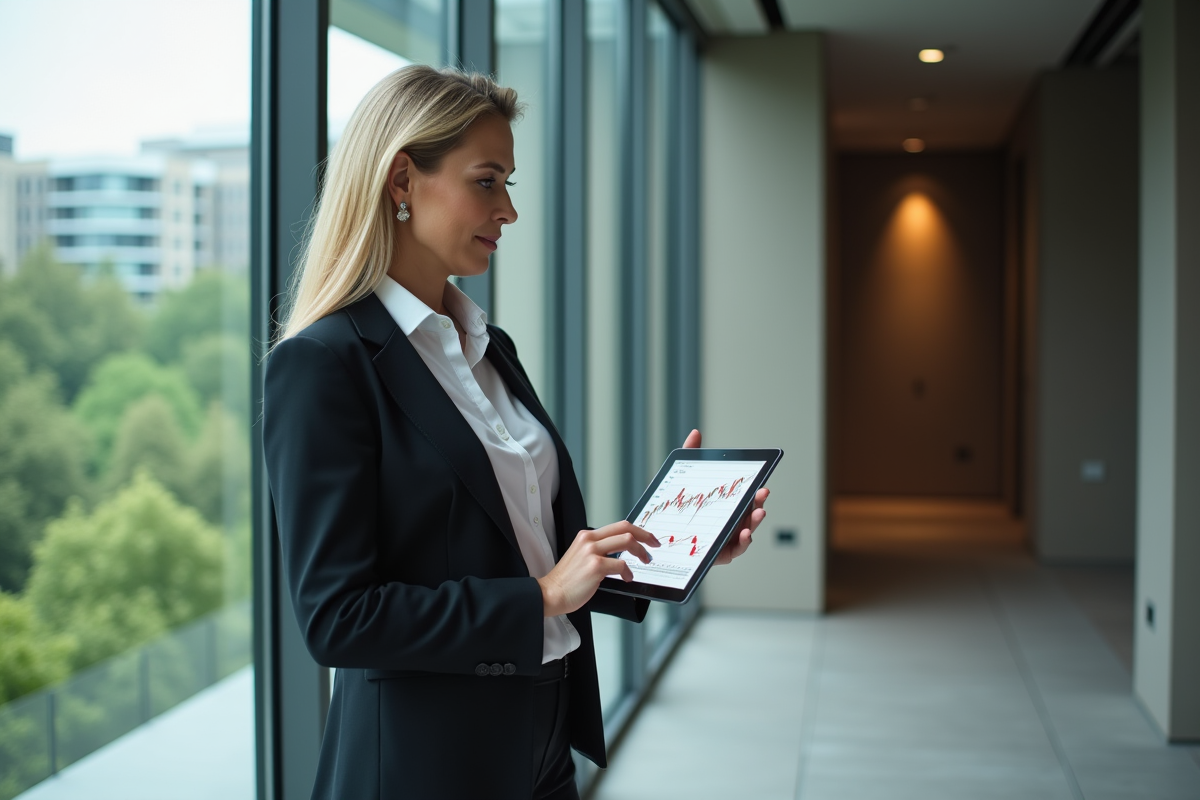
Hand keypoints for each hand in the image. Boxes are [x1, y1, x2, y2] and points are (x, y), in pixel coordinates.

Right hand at [537, 521, 660, 616]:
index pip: (619, 525)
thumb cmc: (567, 580)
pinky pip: (621, 565)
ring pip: (627, 541)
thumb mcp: (581, 556)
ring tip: (645, 561)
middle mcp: (589, 540)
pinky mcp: (595, 566)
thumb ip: (598, 550)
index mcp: (586, 536)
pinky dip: (628, 572)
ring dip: (641, 552)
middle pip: (626, 528)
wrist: (551, 593)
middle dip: (645, 536)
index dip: (638, 530)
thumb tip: (622, 551)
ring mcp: (591, 552)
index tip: (648, 538)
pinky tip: (627, 578)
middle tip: (654, 545)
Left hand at [680, 429, 768, 565]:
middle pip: (749, 513)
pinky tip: (745, 534)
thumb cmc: (678, 508)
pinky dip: (744, 542)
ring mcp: (728, 538)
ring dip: (755, 522)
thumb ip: (691, 456)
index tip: (762, 483)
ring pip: (748, 530)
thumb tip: (696, 432)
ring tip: (758, 513)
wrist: (661, 538)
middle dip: (758, 503)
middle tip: (762, 493)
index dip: (755, 491)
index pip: (745, 497)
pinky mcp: (721, 553)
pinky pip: (736, 549)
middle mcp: (731, 521)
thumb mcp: (684, 478)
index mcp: (727, 505)